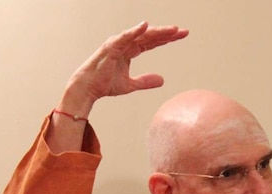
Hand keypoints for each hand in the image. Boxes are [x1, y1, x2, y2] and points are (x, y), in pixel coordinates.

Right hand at [60, 21, 188, 115]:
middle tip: (183, 31)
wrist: (88, 88)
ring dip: (157, 31)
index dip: (166, 39)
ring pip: (141, 35)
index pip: (151, 42)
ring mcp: (118, 44)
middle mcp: (125, 44)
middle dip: (167, 33)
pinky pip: (124, 37)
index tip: (181, 36)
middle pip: (149, 36)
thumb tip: (162, 80)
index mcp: (130, 51)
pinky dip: (134, 31)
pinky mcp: (110, 47)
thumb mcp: (130, 85)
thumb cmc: (105, 84)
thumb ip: (145, 81)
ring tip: (173, 30)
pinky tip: (145, 26)